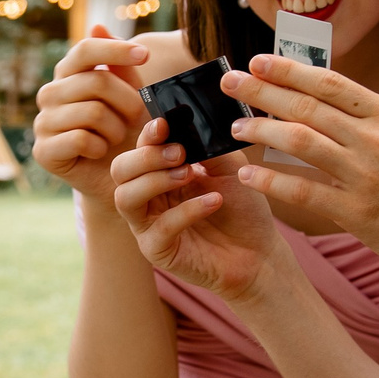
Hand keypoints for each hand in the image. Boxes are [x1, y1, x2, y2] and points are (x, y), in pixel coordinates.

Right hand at [31, 27, 151, 200]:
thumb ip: (118, 64)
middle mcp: (50, 93)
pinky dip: (99, 147)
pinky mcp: (43, 150)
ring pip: (92, 112)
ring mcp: (42, 122)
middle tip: (137, 117)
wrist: (116, 177)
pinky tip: (101, 152)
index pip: (86, 49)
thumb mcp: (129, 93)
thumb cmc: (124, 130)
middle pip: (96, 82)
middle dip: (127, 101)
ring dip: (115, 128)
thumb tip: (97, 25)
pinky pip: (80, 139)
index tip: (145, 56)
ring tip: (117, 137)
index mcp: (68, 74)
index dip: (116, 49)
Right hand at [109, 117, 286, 302]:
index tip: (165, 124)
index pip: (138, 149)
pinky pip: (160, 227)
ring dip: (155, 180)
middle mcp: (148, 198)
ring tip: (190, 174)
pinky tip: (213, 202)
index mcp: (160, 173)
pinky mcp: (158, 251)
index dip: (147, 135)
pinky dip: (186, 211)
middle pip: (119, 170)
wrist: (259, 253)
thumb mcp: (229, 168)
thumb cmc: (242, 209)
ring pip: (125, 197)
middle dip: (145, 157)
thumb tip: (187, 125)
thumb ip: (206, 147)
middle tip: (179, 153)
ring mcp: (148, 225)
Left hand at [216, 53, 378, 288]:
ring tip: (235, 127)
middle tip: (229, 83)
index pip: (330, 83)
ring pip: (299, 141)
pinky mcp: (358, 214)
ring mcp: (368, 176)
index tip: (256, 61)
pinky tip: (248, 176)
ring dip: (260, 130)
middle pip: (307, 106)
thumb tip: (324, 101)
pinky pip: (302, 190)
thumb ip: (371, 122)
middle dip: (261, 91)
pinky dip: (270, 181)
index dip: (289, 69)